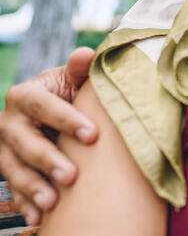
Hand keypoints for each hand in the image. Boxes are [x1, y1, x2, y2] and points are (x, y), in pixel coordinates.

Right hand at [0, 47, 97, 224]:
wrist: (53, 113)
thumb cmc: (70, 93)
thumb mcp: (74, 80)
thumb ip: (80, 70)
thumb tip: (86, 54)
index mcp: (26, 95)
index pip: (43, 106)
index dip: (66, 120)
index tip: (93, 135)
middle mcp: (9, 122)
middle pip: (25, 142)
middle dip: (48, 160)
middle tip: (72, 176)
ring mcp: (5, 148)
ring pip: (13, 169)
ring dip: (32, 187)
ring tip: (53, 203)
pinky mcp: (8, 168)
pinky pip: (13, 189)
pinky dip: (25, 204)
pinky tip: (38, 219)